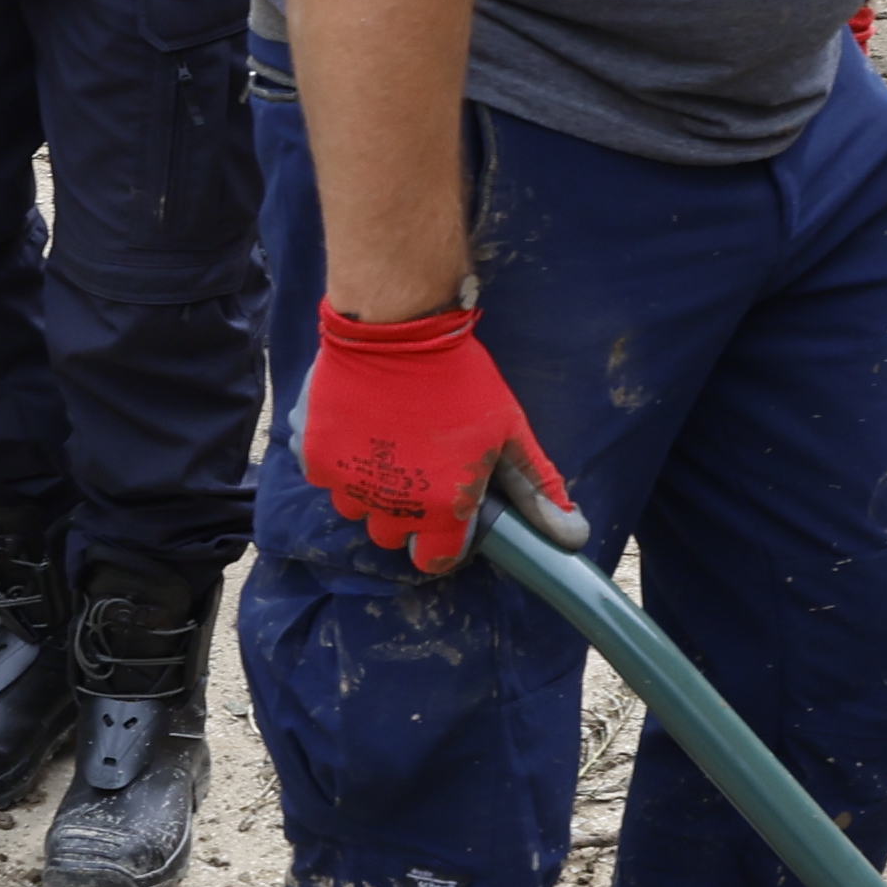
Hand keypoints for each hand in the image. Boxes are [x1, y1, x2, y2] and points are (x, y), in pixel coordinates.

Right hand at [295, 302, 585, 572]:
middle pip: (393, 537)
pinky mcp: (315, 456)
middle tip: (420, 472)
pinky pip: (327, 476)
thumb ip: (536, 488)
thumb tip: (572, 535)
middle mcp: (390, 506)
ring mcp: (348, 483)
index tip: (450, 516)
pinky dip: (340, 461)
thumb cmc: (459, 378)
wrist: (397, 326)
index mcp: (441, 507)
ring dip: (371, 489)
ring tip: (389, 446)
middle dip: (407, 516)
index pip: (436, 560)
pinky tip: (360, 428)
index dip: (445, 543)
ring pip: (357, 508)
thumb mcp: (508, 430)